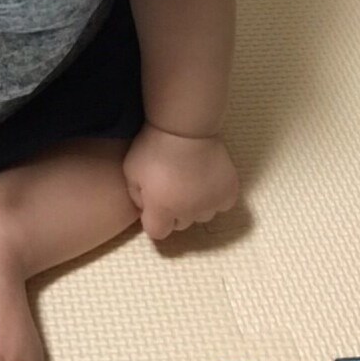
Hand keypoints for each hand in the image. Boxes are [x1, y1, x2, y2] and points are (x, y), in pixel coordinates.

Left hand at [123, 122, 238, 240]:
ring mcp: (211, 204)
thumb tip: (145, 207)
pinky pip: (222, 204)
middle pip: (180, 224)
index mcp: (162, 210)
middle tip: (172, 186)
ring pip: (202, 215)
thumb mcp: (130, 170)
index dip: (153, 218)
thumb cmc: (153, 147)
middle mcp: (188, 214)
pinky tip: (208, 181)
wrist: (184, 128)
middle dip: (174, 211)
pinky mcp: (229, 192)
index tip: (153, 202)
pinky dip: (216, 196)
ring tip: (190, 181)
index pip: (157, 232)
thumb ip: (135, 195)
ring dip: (196, 204)